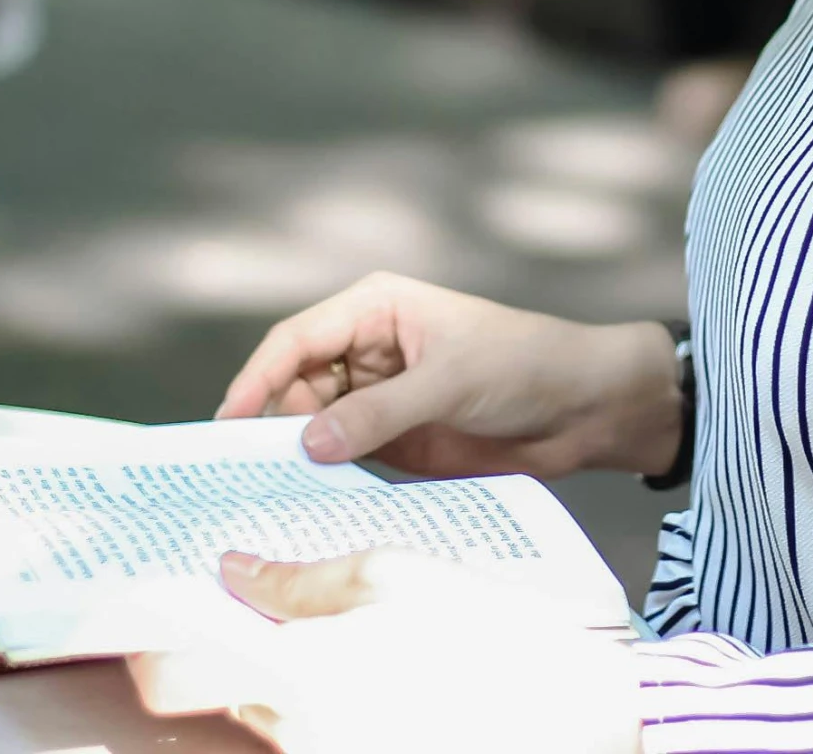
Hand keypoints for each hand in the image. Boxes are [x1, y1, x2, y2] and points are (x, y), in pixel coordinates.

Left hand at [129, 548, 642, 753]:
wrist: (572, 723)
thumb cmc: (498, 646)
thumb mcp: (400, 579)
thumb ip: (306, 580)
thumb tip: (236, 569)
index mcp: (302, 679)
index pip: (178, 666)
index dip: (157, 624)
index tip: (149, 592)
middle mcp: (302, 732)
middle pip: (212, 692)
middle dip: (201, 645)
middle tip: (217, 596)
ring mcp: (328, 752)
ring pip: (256, 711)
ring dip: (258, 667)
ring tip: (292, 619)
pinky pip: (302, 729)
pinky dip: (302, 693)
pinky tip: (340, 659)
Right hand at [216, 273, 680, 479]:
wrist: (585, 407)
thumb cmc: (525, 365)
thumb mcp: (449, 383)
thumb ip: (378, 414)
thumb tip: (308, 443)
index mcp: (374, 309)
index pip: (296, 340)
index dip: (257, 380)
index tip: (228, 425)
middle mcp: (366, 349)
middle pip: (294, 386)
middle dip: (269, 424)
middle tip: (239, 474)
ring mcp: (378, 396)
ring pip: (312, 425)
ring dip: (294, 455)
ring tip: (263, 494)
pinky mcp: (393, 439)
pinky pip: (342, 456)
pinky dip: (323, 477)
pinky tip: (305, 502)